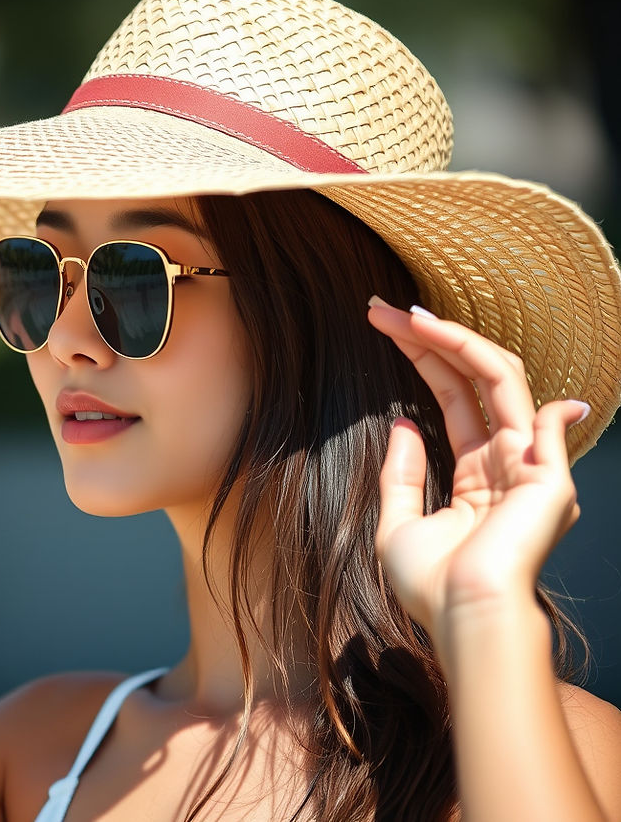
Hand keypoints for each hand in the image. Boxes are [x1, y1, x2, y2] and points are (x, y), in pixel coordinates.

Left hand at [366, 298, 587, 644]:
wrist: (460, 619)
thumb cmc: (431, 586)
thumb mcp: (398, 522)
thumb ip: (403, 473)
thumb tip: (403, 422)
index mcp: (477, 473)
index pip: (451, 396)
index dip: (419, 358)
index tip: (382, 327)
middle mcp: (507, 460)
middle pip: (470, 378)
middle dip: (428, 338)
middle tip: (382, 308)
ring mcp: (529, 464)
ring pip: (497, 379)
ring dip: (452, 341)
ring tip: (405, 315)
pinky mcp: (547, 477)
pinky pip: (535, 417)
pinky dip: (505, 380)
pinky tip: (455, 344)